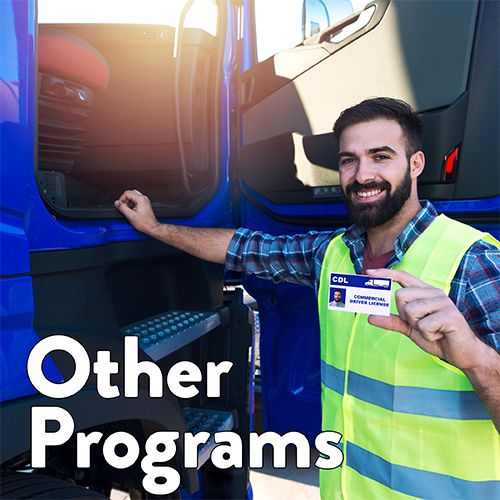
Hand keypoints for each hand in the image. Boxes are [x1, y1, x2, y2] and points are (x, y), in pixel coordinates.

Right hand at [114, 190, 159, 235]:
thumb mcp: (130, 215)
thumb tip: (117, 203)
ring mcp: (145, 201)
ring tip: (128, 209)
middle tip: (124, 207)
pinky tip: (132, 210)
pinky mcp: (145, 204)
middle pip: (130, 193)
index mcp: (140, 199)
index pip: (127, 193)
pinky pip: (137, 200)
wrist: (152, 227)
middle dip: (125, 200)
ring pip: (133, 196)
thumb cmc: (144, 223)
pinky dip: (132, 203)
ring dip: (128, 201)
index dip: (121, 199)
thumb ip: (122, 208)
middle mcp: (144, 198)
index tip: (119, 204)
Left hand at [366, 268, 484, 370]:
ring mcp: (443, 302)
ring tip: (431, 329)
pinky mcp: (450, 315)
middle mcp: (434, 293)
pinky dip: (427, 335)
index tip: (368, 273)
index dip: (385, 274)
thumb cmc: (436, 337)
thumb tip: (370, 317)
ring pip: (410, 311)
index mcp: (424, 292)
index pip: (403, 276)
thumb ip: (392, 321)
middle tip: (419, 324)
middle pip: (400, 296)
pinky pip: (423, 325)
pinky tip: (439, 335)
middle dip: (404, 315)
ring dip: (416, 326)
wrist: (461, 353)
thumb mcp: (410, 329)